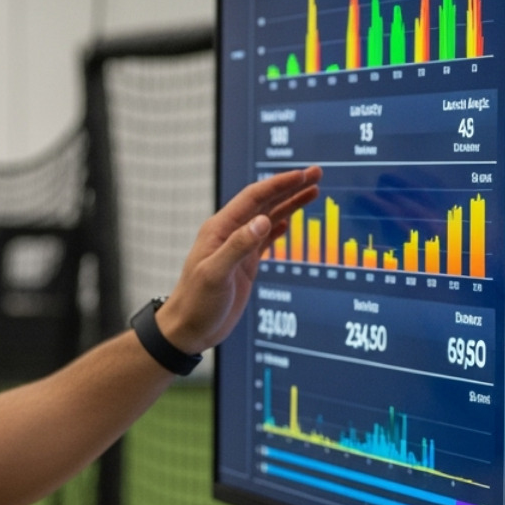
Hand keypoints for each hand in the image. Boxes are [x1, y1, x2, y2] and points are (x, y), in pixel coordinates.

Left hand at [155, 167, 320, 353]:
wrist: (189, 329)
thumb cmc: (196, 303)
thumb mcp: (215, 274)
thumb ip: (238, 246)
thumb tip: (263, 221)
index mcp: (220, 229)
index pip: (254, 198)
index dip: (280, 184)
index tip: (303, 175)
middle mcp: (230, 233)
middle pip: (264, 202)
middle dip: (290, 187)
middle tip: (315, 174)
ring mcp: (238, 248)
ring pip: (268, 218)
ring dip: (289, 204)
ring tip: (312, 192)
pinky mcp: (244, 264)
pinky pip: (265, 239)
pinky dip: (279, 227)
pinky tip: (290, 222)